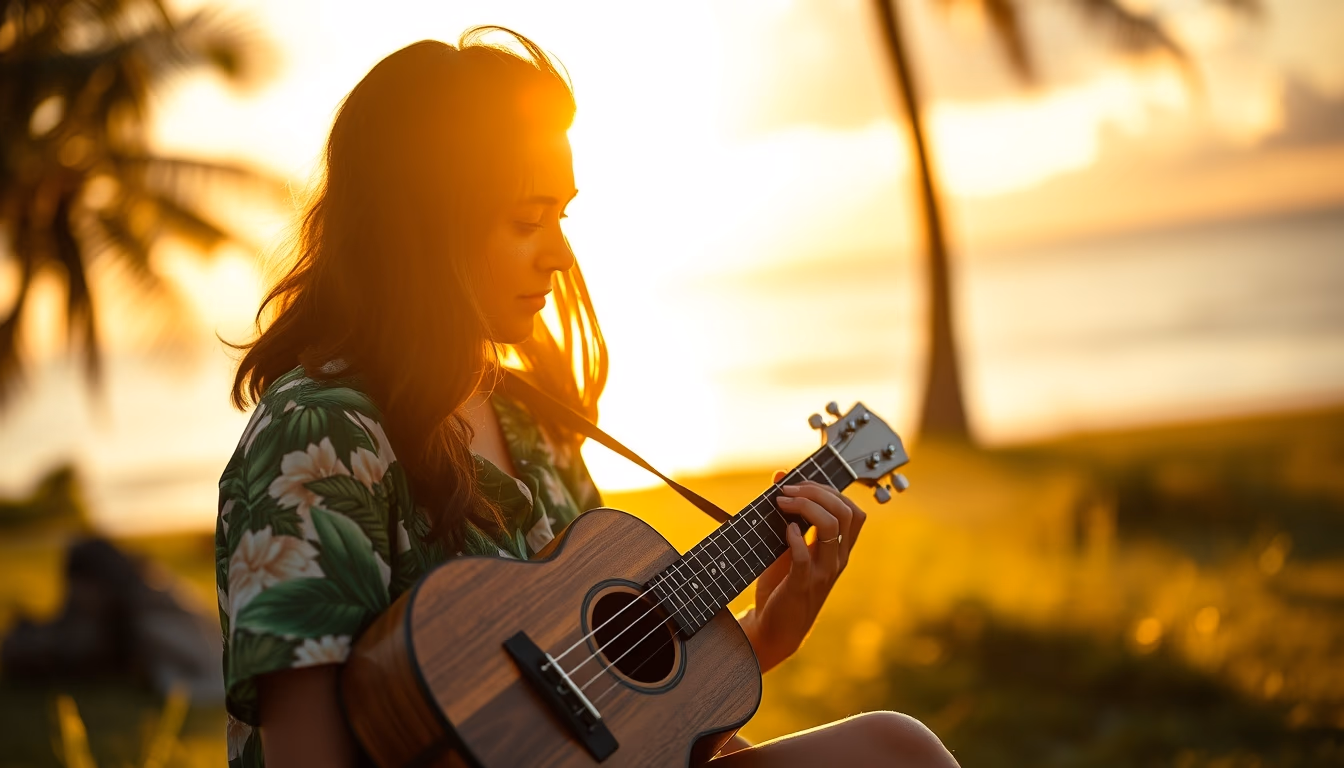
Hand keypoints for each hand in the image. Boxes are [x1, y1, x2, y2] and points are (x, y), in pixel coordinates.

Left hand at [738, 472, 866, 673]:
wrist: (774, 629)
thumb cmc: (781, 585)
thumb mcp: (786, 546)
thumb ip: (788, 514)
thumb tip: (781, 475)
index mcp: (838, 551)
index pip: (853, 512)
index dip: (830, 491)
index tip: (801, 486)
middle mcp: (836, 560)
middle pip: (846, 513)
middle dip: (817, 492)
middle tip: (788, 490)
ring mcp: (822, 572)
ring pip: (832, 527)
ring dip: (806, 507)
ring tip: (782, 502)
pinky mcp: (802, 584)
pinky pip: (805, 555)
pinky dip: (794, 537)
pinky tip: (783, 530)